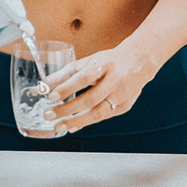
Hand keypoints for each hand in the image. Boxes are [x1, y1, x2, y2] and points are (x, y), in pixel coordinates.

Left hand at [42, 44, 157, 134]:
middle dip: (67, 109)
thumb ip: (68, 72)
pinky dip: (86, 122)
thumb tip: (46, 83)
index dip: (67, 88)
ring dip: (76, 121)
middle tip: (49, 114)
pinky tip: (73, 126)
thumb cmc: (111, 61)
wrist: (140, 62)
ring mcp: (122, 96)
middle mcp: (115, 81)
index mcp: (105, 65)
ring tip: (59, 126)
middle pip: (90, 99)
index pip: (83, 78)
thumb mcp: (90, 61)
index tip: (51, 96)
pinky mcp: (124, 107)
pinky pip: (102, 117)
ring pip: (98, 113)